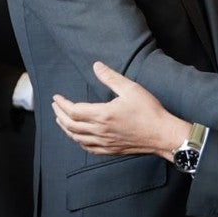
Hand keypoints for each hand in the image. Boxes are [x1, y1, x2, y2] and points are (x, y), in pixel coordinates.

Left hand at [51, 61, 188, 160]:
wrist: (162, 134)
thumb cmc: (149, 111)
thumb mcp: (131, 89)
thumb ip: (111, 77)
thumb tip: (96, 66)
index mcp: (103, 115)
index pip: (74, 110)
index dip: (62, 104)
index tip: (56, 97)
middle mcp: (100, 131)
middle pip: (71, 125)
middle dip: (59, 115)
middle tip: (55, 106)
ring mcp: (105, 143)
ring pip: (77, 138)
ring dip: (65, 128)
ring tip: (60, 119)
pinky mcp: (111, 150)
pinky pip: (88, 148)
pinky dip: (78, 140)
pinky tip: (77, 136)